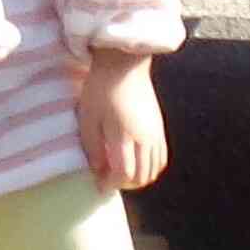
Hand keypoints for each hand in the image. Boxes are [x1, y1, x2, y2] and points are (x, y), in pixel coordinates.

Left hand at [76, 48, 167, 189]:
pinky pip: (161, 158)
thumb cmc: (101, 89)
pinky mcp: (160, 128)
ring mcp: (156, 134)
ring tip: (122, 172)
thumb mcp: (88, 117)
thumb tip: (98, 170)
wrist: (124, 65)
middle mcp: (145, 138)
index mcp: (125, 135)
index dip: (111, 183)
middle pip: (142, 176)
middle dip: (125, 184)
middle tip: (109, 179)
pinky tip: (137, 163)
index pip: (124, 173)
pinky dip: (151, 168)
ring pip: (154, 170)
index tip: (99, 183)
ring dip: (139, 178)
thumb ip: (92, 146)